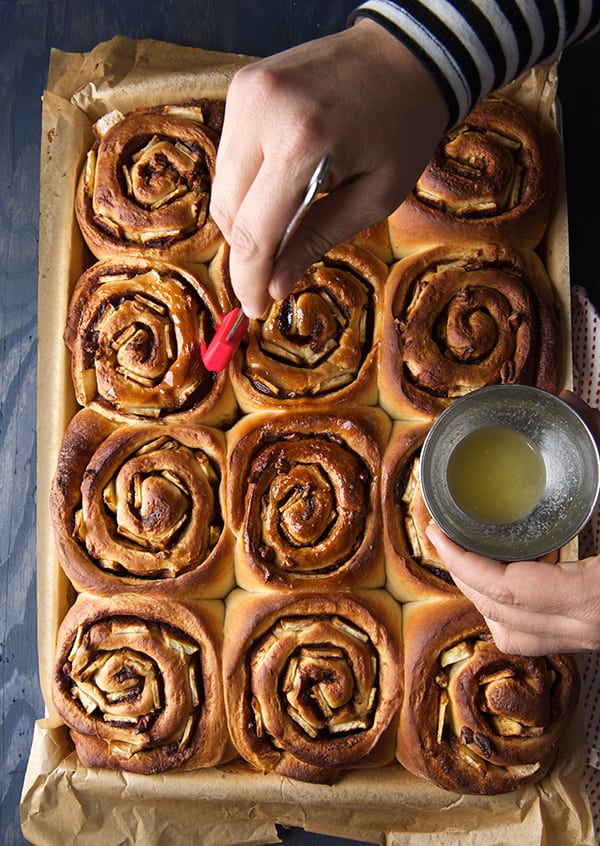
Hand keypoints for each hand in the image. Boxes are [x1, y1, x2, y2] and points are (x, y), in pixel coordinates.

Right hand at [210, 19, 448, 316]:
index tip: (255, 308)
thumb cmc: (402, 126)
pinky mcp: (242, 87)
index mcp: (304, 142)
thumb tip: (274, 286)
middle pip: (227, 211)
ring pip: (221, 186)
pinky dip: (247, 185)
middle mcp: (262, 112)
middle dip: (248, 251)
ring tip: (284, 224)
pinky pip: (229, 157)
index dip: (250, 279)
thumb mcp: (374, 196)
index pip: (254, 231)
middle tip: (274, 273)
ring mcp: (246, 94)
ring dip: (245, 219)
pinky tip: (279, 189)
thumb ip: (317, 240)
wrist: (405, 53)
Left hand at [426, 522, 599, 655]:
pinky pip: (532, 638)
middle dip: (461, 575)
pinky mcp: (587, 640)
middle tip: (443, 540)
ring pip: (509, 634)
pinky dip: (506, 614)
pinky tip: (504, 585)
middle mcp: (580, 627)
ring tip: (466, 561)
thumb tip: (557, 495)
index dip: (463, 563)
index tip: (439, 536)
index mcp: (587, 597)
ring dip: (479, 597)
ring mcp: (583, 639)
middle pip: (498, 611)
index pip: (506, 588)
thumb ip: (579, 527)